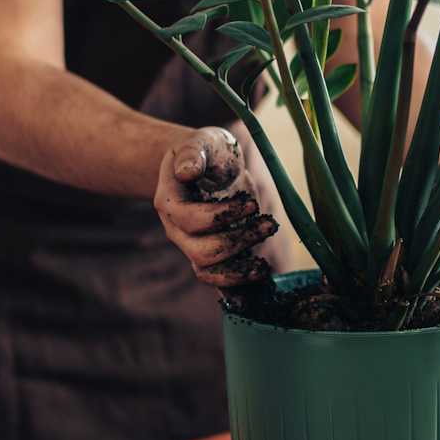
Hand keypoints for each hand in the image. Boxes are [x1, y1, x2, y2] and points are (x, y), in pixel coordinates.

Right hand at [154, 127, 278, 287]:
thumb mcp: (202, 142)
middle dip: (237, 241)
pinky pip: (217, 281)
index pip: (191, 219)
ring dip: (238, 271)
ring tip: (264, 265)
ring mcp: (192, 245)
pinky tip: (253, 297)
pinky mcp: (211, 255)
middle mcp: (177, 230)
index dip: (222, 216)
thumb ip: (193, 153)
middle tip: (269, 224)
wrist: (208, 166)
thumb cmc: (206, 151)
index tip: (252, 204)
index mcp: (170, 202)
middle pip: (200, 251)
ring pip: (207, 271)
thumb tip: (187, 172)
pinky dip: (233, 292)